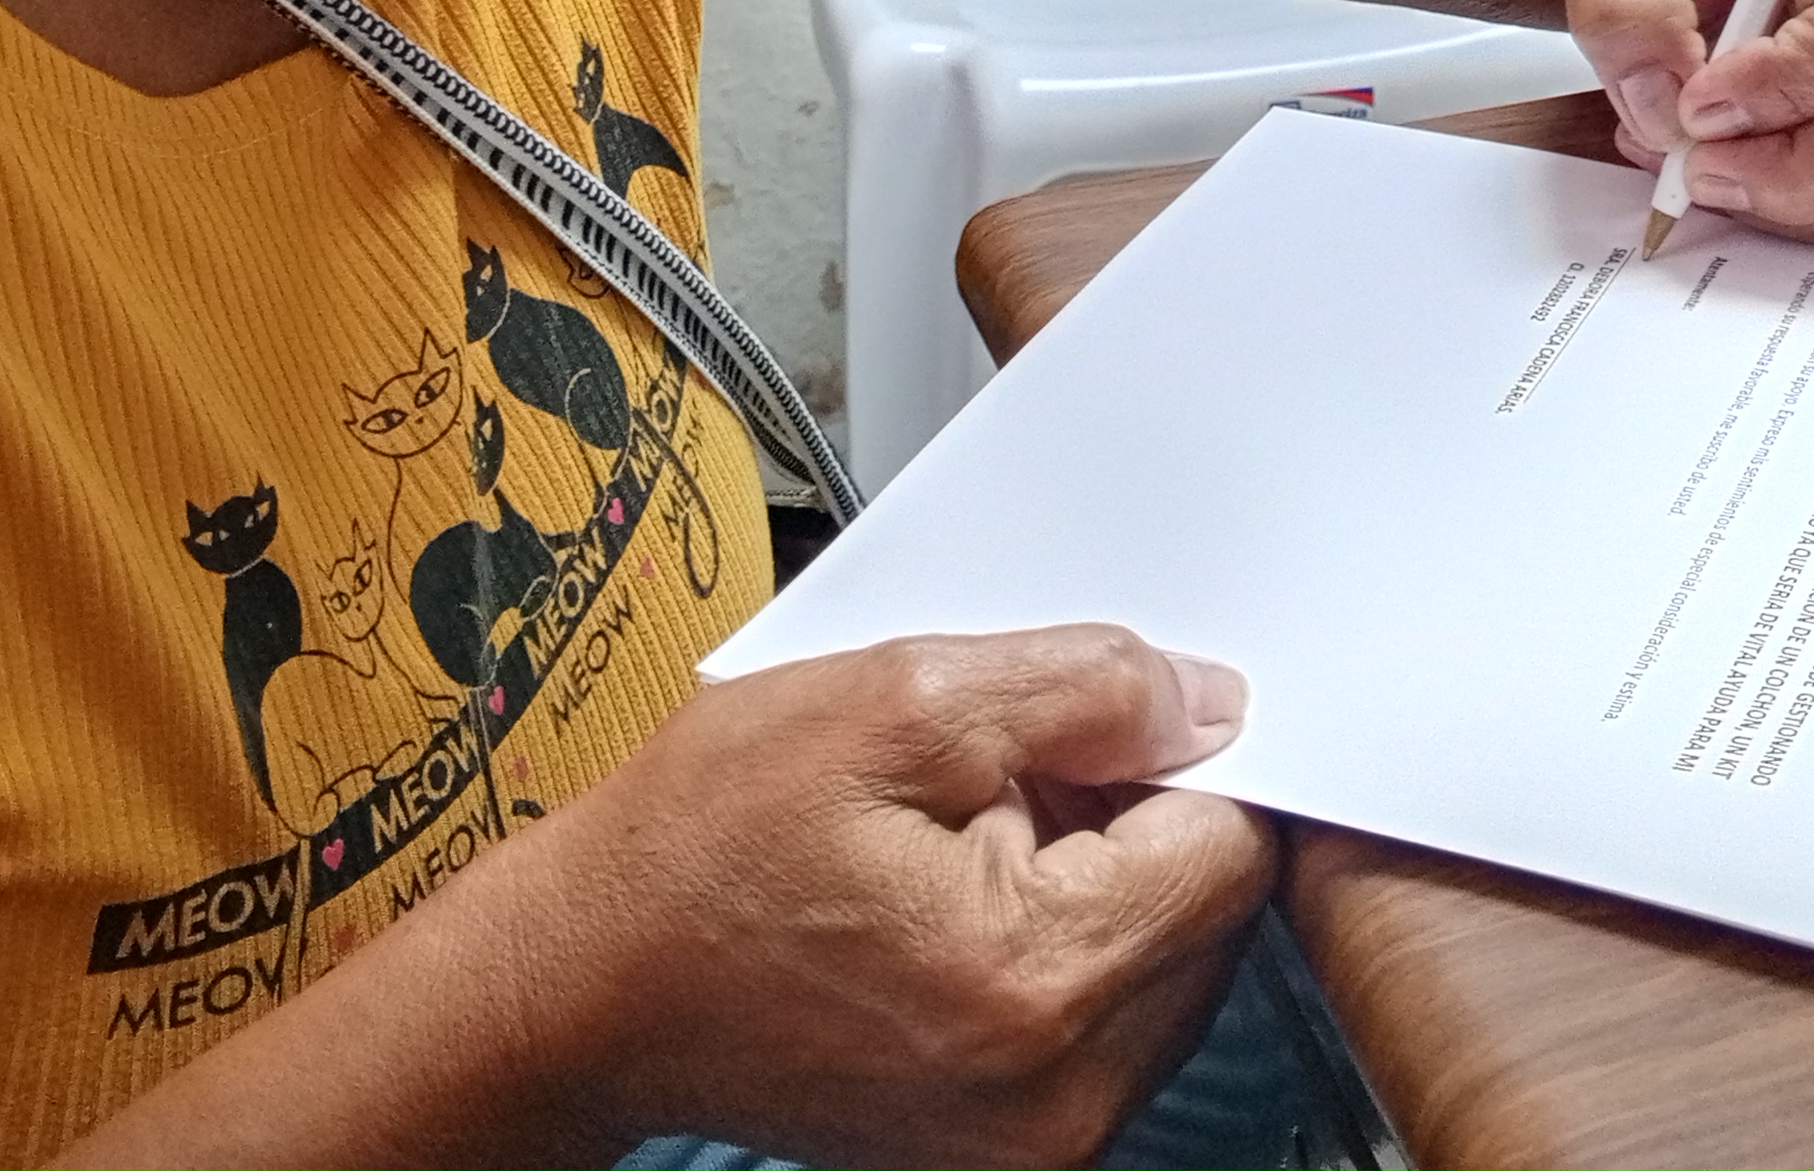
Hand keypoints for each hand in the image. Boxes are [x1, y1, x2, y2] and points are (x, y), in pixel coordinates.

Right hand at [511, 625, 1276, 1170]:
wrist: (582, 988)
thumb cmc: (697, 849)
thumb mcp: (888, 701)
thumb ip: (1079, 690)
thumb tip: (1208, 701)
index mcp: (1038, 980)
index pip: (1232, 846)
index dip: (1173, 757)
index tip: (1086, 724)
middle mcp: (1059, 1095)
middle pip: (1211, 916)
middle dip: (1133, 822)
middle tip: (997, 779)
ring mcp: (1036, 1143)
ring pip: (1165, 968)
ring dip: (1098, 884)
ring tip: (960, 840)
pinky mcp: (1009, 1152)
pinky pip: (1104, 1023)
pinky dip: (1057, 945)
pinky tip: (953, 898)